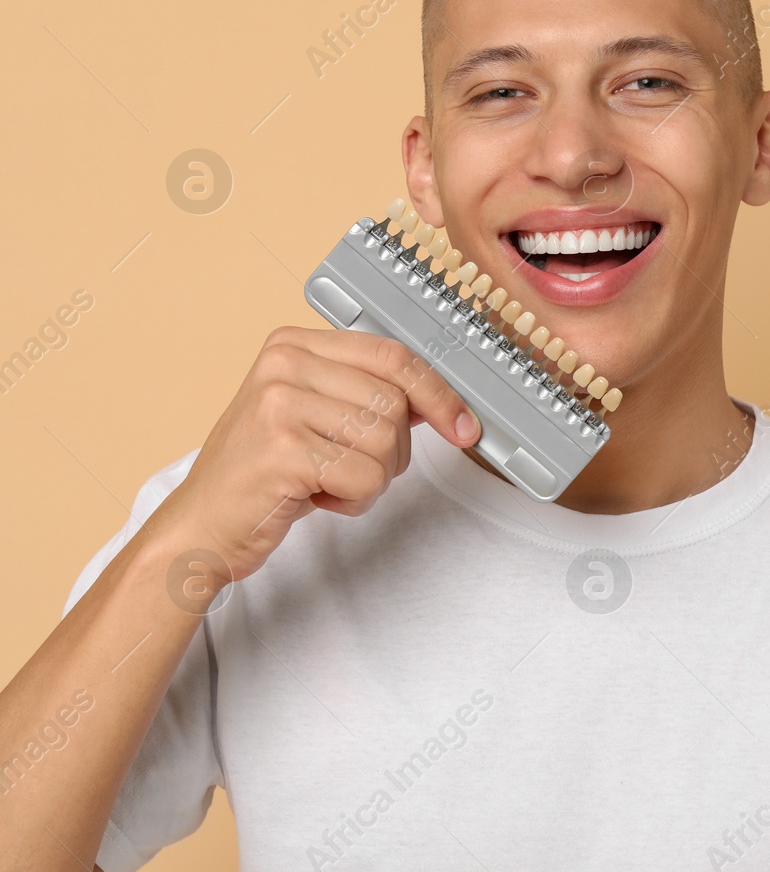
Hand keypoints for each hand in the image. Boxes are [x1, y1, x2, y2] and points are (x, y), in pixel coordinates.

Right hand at [149, 326, 479, 580]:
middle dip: (392, 450)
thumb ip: (367, 395)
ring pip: (386, 442)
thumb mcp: (314, 416)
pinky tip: (315, 497)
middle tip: (352, 468)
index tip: (464, 424)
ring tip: (326, 482)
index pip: (393, 356)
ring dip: (371, 478)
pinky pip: (366, 477)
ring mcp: (280, 405)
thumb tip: (443, 400)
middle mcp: (284, 365)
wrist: (201, 527)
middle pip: (396, 403)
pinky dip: (354, 500)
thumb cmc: (263, 474)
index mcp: (293, 344)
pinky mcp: (283, 451)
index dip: (438, 393)